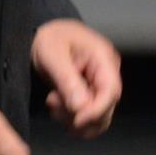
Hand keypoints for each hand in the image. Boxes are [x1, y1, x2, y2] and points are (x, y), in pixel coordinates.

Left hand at [31, 18, 121, 138]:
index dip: (97, 110)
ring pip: (97, 117)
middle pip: (106, 107)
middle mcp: (106, 73)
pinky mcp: (90, 94)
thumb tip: (80, 107)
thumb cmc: (51, 38)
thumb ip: (67, 80)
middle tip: (54, 102)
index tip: (77, 120)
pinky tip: (56, 106)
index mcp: (103, 57)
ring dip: (73, 118)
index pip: (111, 91)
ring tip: (53, 101)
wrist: (44, 35)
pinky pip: (88, 115)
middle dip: (80, 114)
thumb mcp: (53, 54)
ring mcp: (99, 84)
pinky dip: (71, 118)